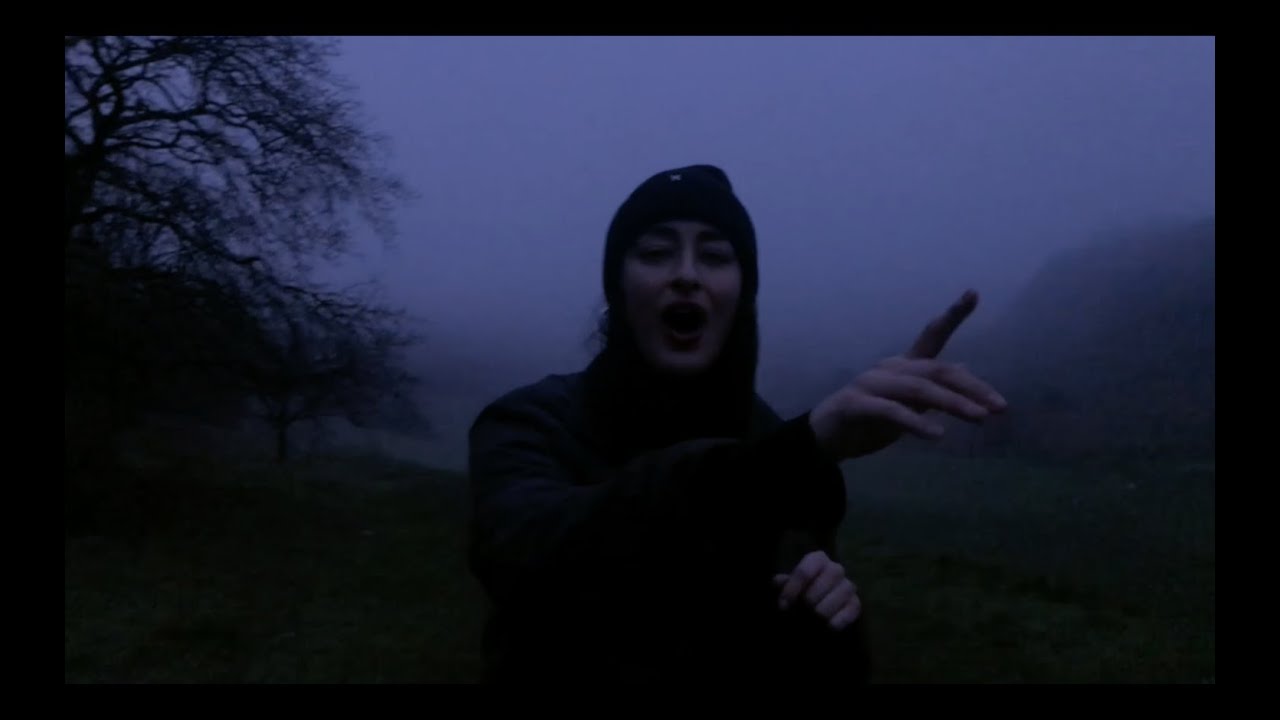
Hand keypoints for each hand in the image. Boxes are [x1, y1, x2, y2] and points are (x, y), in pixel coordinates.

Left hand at [772, 550, 861, 630]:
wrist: (815, 606)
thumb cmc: (800, 591)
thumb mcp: (788, 586)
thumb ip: (782, 583)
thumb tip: (778, 582)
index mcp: (818, 560)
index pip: (806, 570)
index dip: (793, 588)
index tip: (783, 605)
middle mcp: (836, 569)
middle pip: (830, 575)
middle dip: (812, 597)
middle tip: (801, 610)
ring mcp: (848, 586)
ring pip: (843, 591)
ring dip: (825, 608)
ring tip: (813, 619)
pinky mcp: (856, 603)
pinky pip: (853, 609)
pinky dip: (840, 619)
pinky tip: (827, 626)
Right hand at [809, 289, 1006, 459]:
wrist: (826, 439)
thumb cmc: (869, 420)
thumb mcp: (908, 402)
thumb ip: (934, 385)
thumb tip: (968, 368)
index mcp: (902, 365)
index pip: (932, 336)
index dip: (953, 315)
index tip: (973, 293)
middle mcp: (889, 368)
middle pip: (937, 370)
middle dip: (972, 387)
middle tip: (1000, 407)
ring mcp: (871, 384)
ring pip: (919, 389)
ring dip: (953, 403)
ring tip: (979, 418)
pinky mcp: (857, 405)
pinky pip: (892, 412)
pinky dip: (916, 422)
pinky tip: (937, 435)